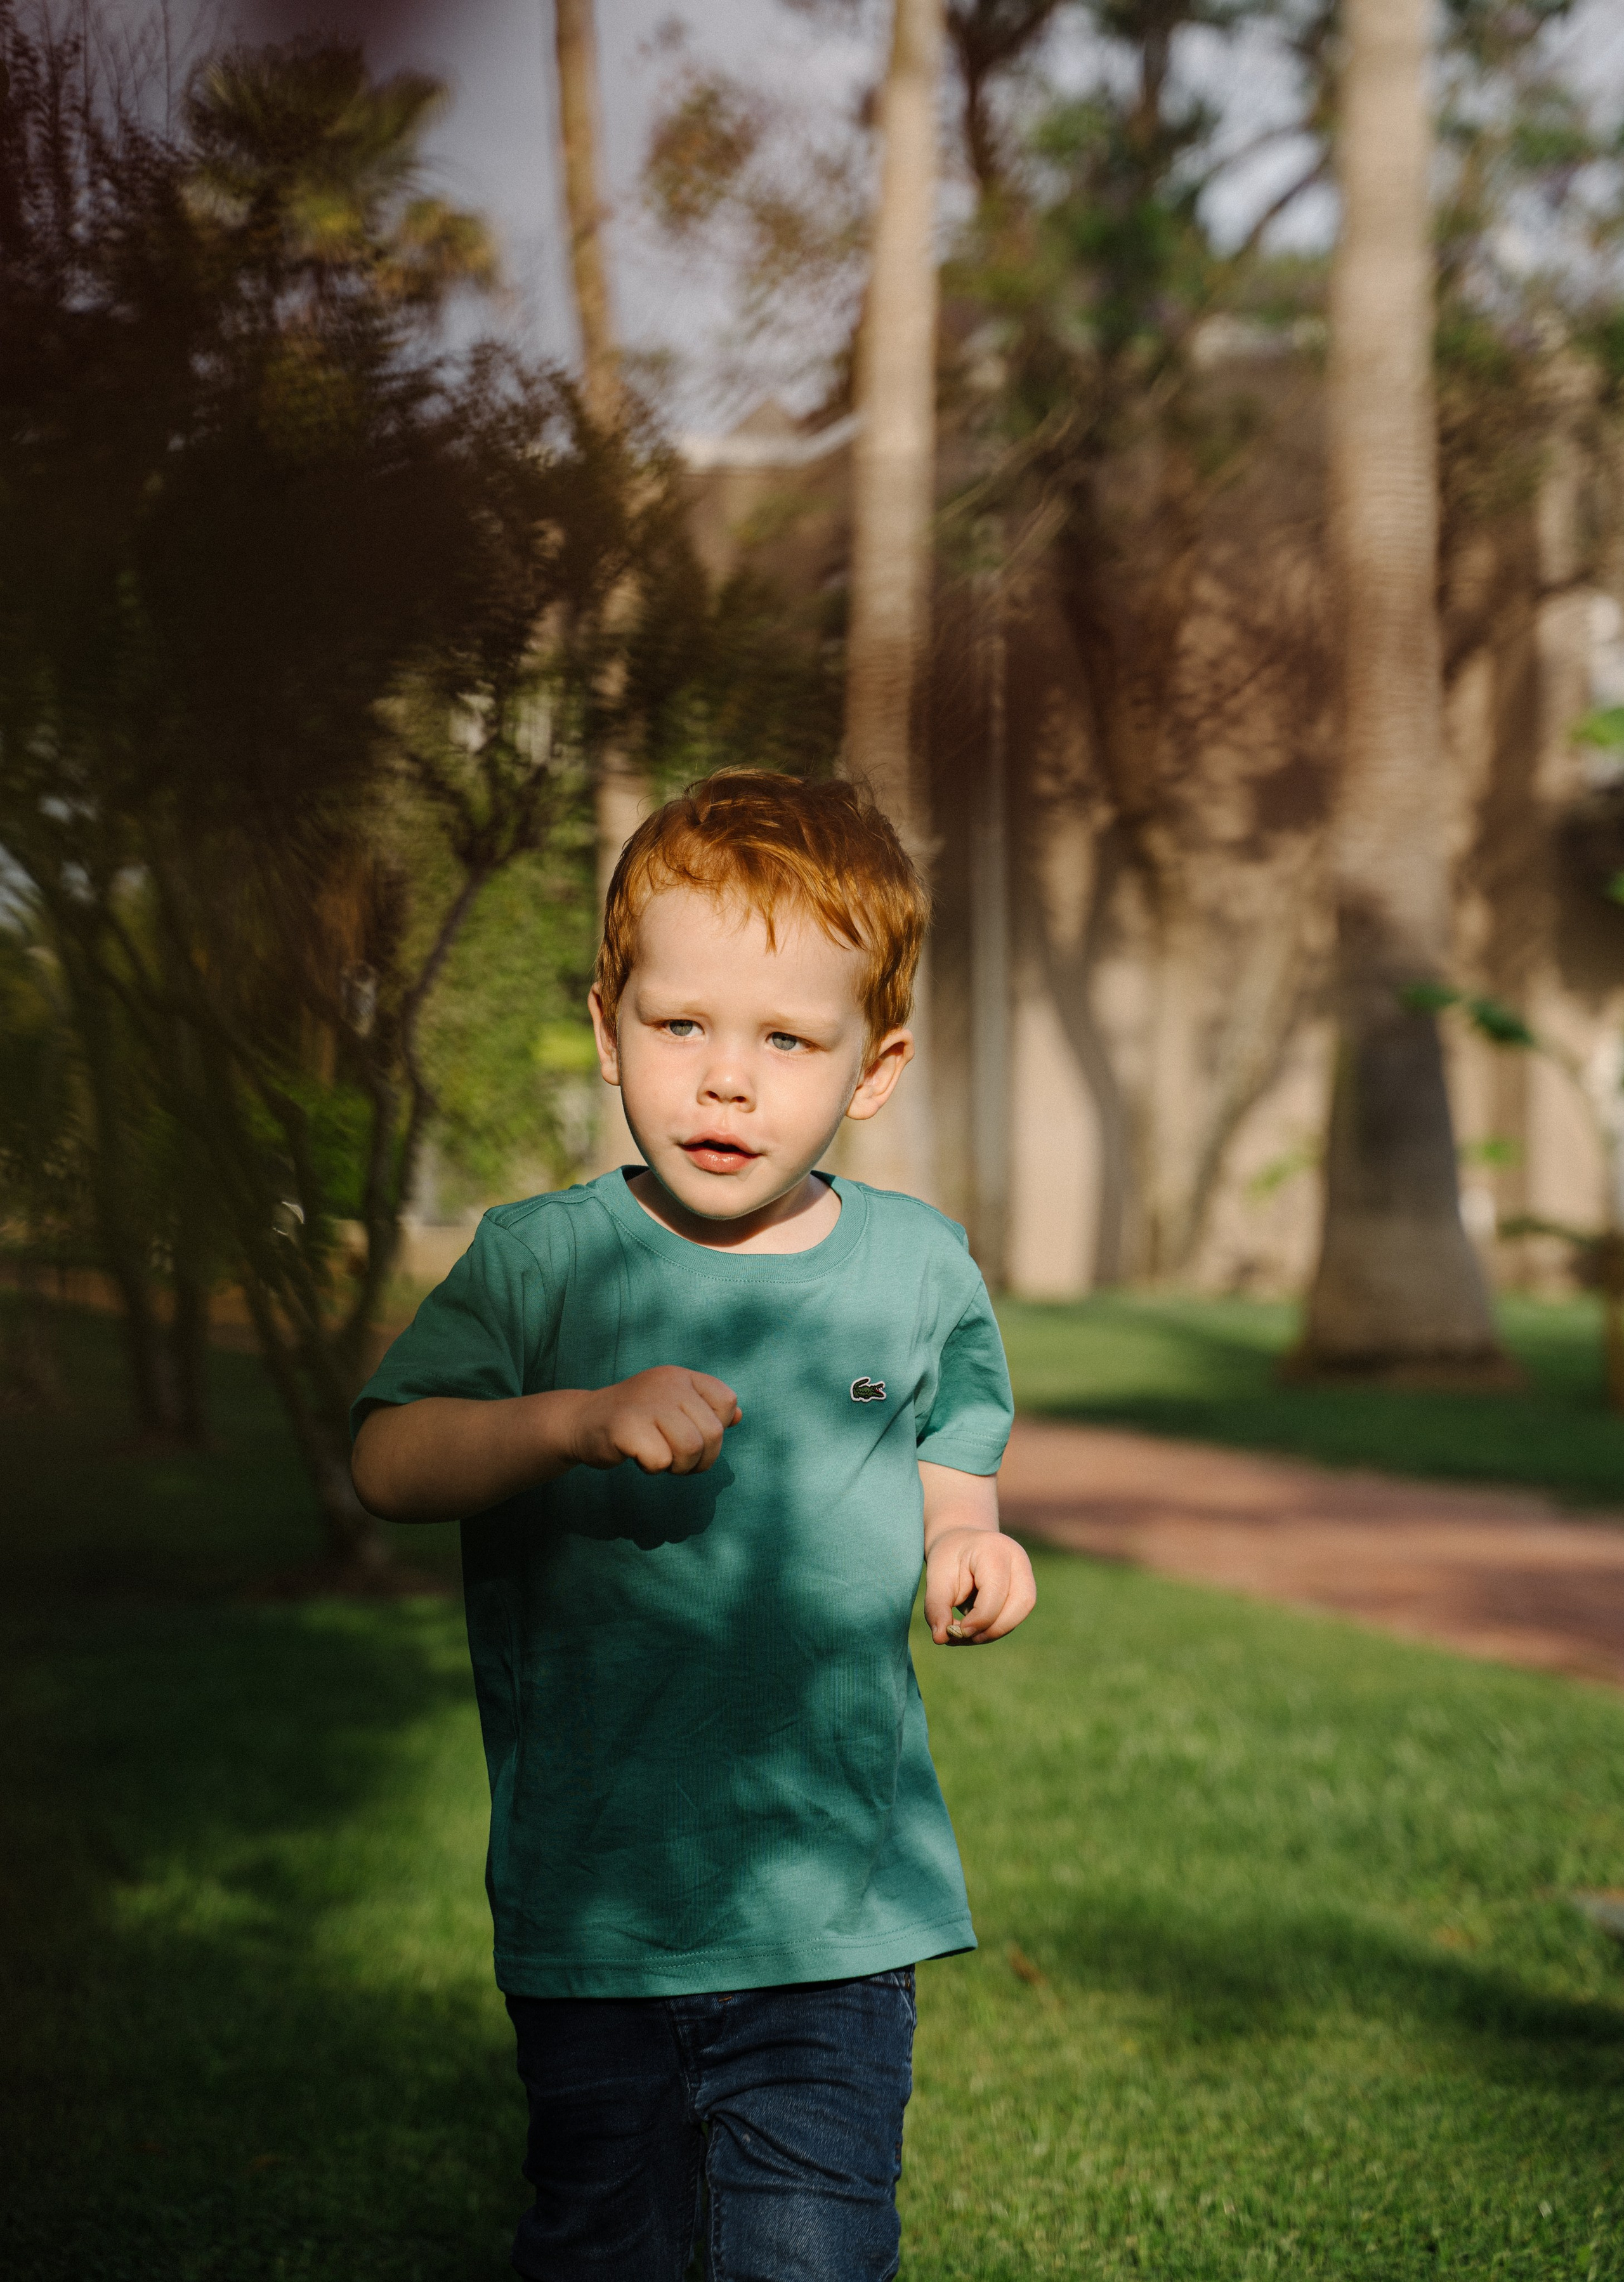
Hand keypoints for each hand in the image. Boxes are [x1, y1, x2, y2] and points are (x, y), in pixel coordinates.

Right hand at [568, 1367, 740, 1476]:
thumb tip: (738, 1417)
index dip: (718, 1428)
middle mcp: (668, 1384)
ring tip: (662, 1460)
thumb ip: (704, 1410)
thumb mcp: (672, 1406)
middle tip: (678, 1461)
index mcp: (682, 1377)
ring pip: (691, 1448)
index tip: (694, 1434)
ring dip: (680, 1466)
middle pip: (713, 1432)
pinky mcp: (626, 1426)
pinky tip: (639, 1457)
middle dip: (701, 1459)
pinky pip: (661, 1460)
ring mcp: (646, 1403)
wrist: (582, 1421)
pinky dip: (653, 1468)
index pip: (727, 1401)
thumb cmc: (635, 1418)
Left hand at [923, 1526, 1036, 1645]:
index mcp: (994, 1550)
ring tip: (965, 1634)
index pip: (996, 1592)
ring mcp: (1026, 1572)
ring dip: (993, 1631)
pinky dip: (995, 1627)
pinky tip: (974, 1628)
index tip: (956, 1632)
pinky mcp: (1026, 1587)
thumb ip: (937, 1607)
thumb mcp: (936, 1578)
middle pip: (1020, 1604)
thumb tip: (941, 1638)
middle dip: (992, 1629)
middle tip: (962, 1637)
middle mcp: (1017, 1559)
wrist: (961, 1542)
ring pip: (1021, 1612)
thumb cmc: (948, 1558)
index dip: (979, 1619)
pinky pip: (1016, 1615)